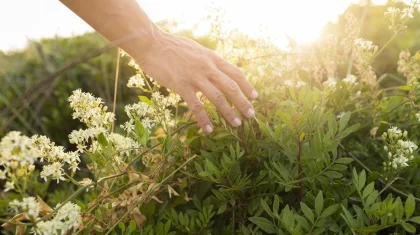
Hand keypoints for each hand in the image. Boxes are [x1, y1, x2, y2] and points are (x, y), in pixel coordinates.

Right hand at [134, 30, 257, 132]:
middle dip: (243, 102)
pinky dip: (204, 119)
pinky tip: (208, 129)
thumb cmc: (171, 46)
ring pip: (217, 97)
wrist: (151, 43)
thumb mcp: (196, 50)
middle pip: (231, 86)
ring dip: (228, 112)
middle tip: (251, 115)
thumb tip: (215, 70)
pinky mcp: (181, 85)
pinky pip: (196, 106)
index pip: (235, 73)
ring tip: (236, 124)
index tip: (255, 96)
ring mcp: (195, 76)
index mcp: (212, 58)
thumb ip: (207, 61)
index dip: (247, 86)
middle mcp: (207, 67)